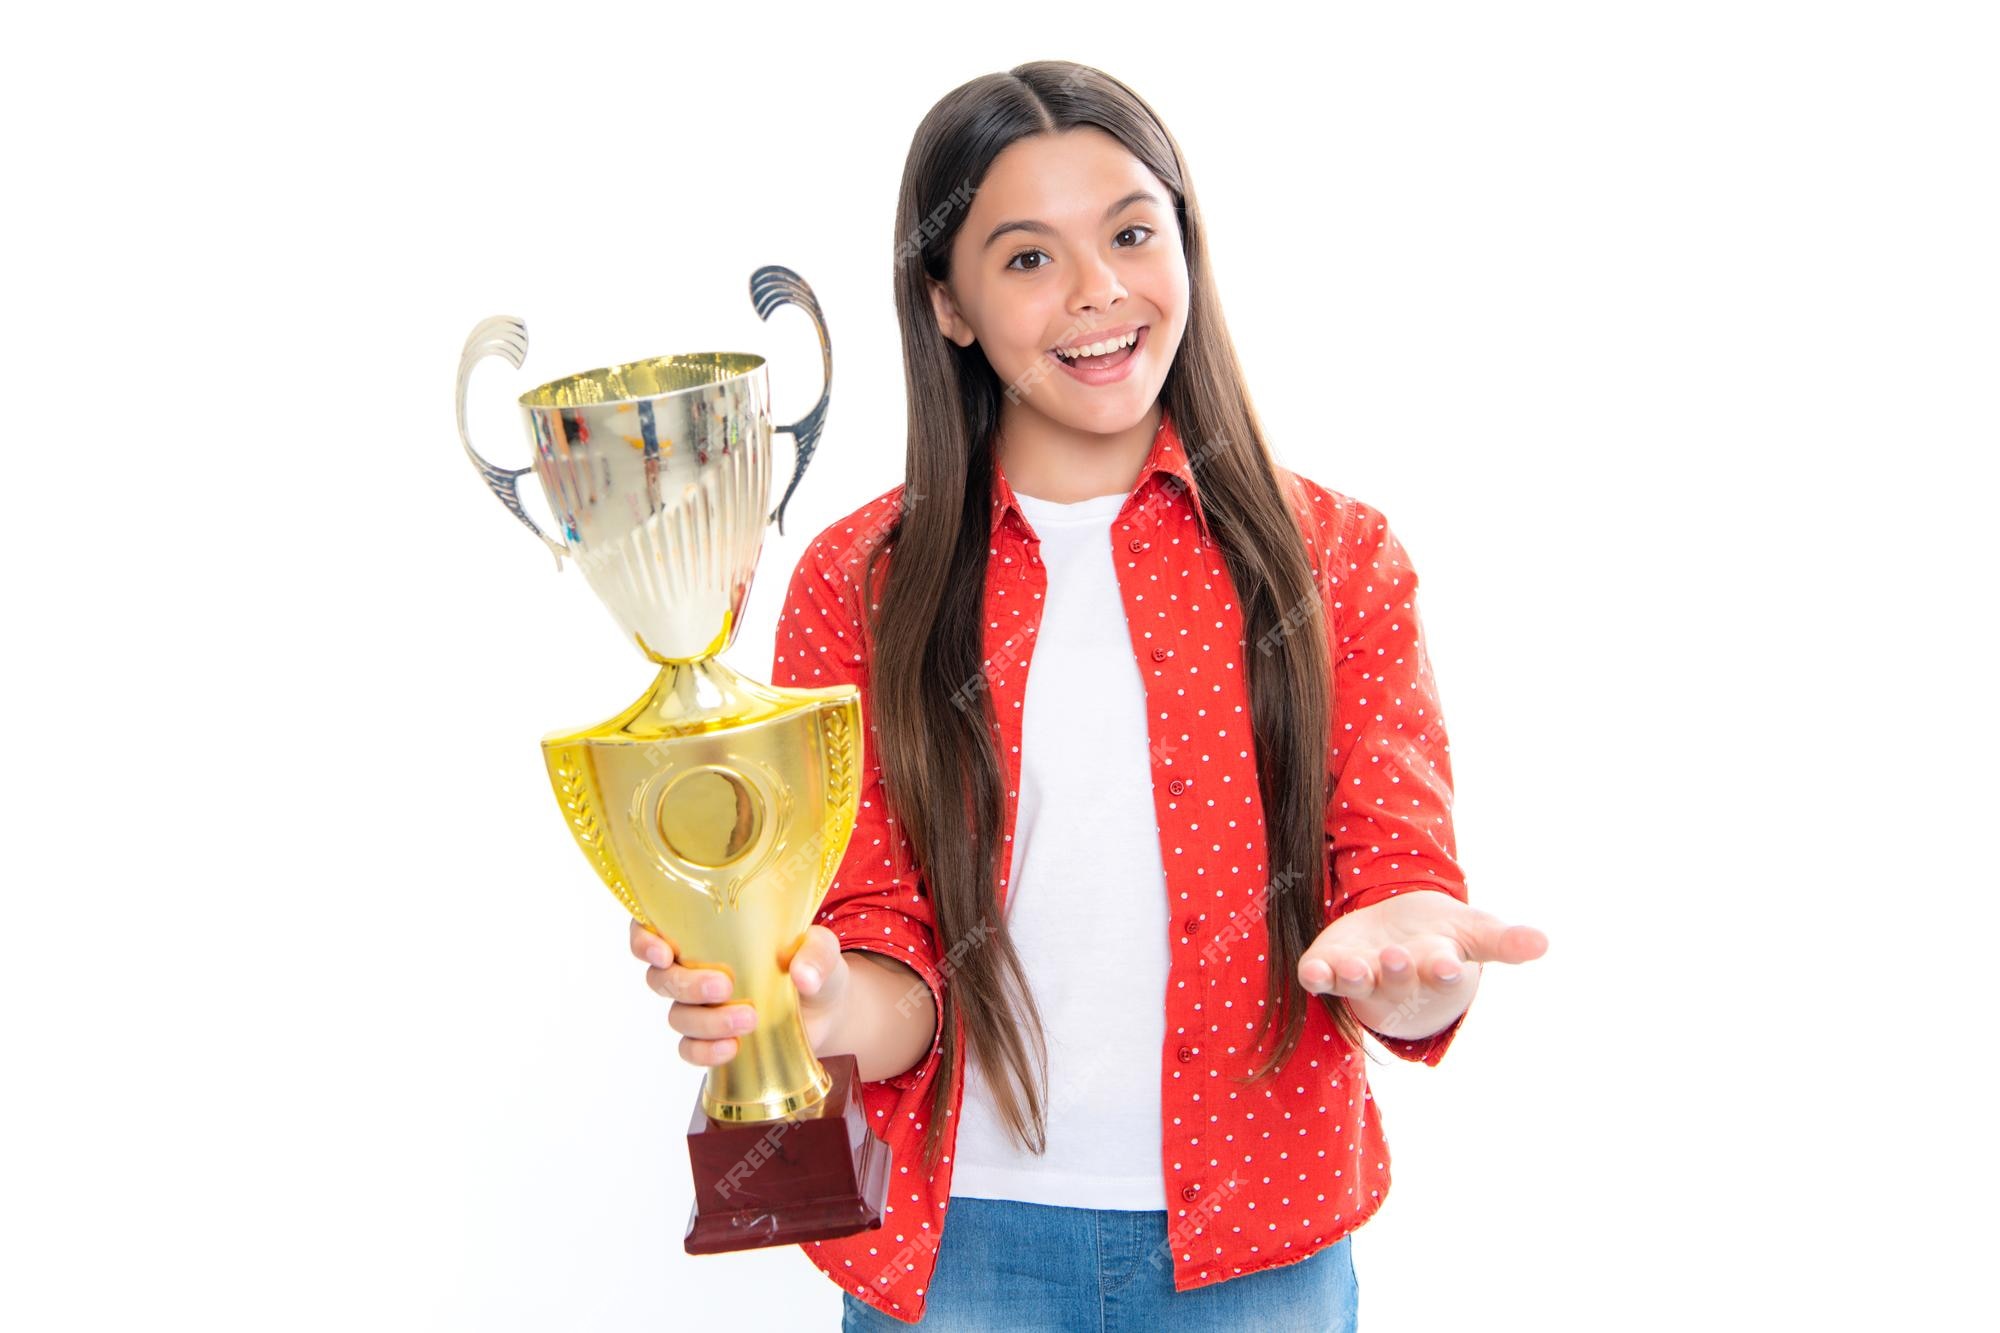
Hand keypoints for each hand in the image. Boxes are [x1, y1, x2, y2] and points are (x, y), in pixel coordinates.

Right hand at [629, 919, 851, 1066]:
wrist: (827, 1008)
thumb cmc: (812, 962)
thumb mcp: (822, 947)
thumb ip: (815, 952)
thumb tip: (802, 976)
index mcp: (706, 932)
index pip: (653, 928)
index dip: (644, 939)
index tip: (663, 950)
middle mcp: (694, 967)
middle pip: (661, 978)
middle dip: (687, 984)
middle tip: (725, 986)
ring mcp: (701, 1007)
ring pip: (677, 1015)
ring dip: (706, 1021)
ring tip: (749, 1019)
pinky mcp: (713, 1039)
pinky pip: (690, 1049)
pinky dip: (705, 1052)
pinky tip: (732, 1049)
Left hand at [1298, 889, 1547, 1039]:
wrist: (1398, 933)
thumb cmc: (1441, 936)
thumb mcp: (1474, 932)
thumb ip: (1505, 940)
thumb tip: (1544, 942)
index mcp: (1435, 969)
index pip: (1442, 974)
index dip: (1444, 971)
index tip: (1448, 965)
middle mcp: (1397, 978)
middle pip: (1398, 980)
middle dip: (1397, 971)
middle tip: (1397, 957)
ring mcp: (1362, 975)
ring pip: (1356, 984)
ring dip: (1353, 977)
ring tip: (1353, 966)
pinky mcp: (1330, 966)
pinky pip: (1320, 977)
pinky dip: (1315, 975)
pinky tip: (1311, 970)